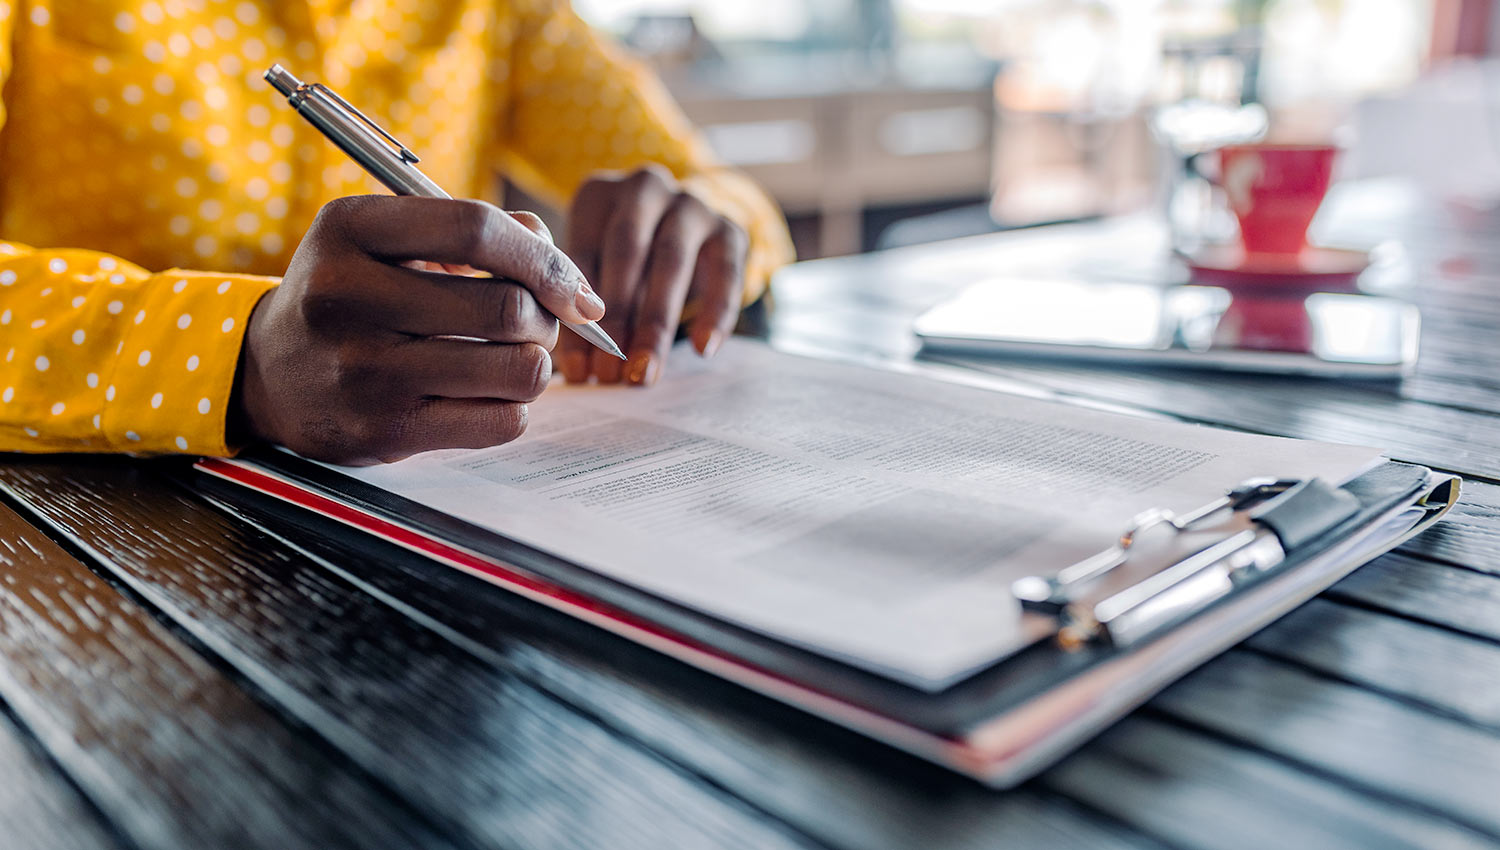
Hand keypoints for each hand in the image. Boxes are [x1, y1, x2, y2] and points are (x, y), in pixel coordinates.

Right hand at [230, 195, 606, 464]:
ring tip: (512, 357)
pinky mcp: (383, 430)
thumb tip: (559, 265)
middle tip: (534, 323)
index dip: (544, 258)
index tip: (571, 285)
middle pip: (508, 308)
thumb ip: (472, 233)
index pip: (477, 230)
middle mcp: (347, 297)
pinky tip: (486, 394)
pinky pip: (502, 421)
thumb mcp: (386, 240)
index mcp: (349, 228)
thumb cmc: (349, 296)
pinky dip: (513, 406)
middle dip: (545, 317)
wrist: (265, 375)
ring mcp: (364, 370)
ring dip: (536, 364)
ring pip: (518, 369)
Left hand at [558, 165, 748, 385]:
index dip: (576, 316)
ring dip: (656, 322)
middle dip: (616, 318)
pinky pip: (726, 271)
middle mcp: (644, 188)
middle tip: (609, 374)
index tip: (578, 370)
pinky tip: (702, 349)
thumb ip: (584, 307)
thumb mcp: (598, 270)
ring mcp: (691, 203)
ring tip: (645, 372)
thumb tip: (580, 370)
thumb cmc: (628, 261)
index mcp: (597, 195)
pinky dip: (715, 312)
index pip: (581, 256)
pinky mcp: (730, 227)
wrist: (690, 230)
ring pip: (671, 260)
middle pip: (627, 251)